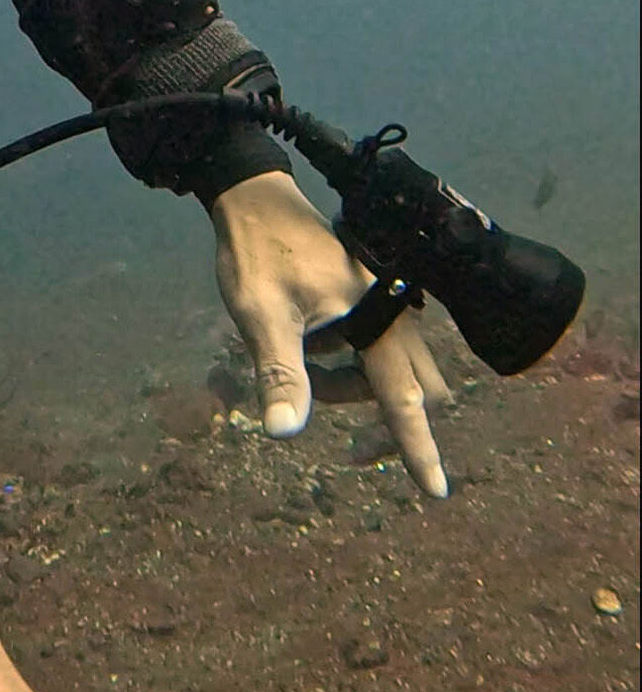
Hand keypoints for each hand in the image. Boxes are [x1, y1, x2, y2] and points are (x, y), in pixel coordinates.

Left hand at [209, 168, 452, 497]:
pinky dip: (353, 368)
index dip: (418, 449)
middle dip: (390, 426)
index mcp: (371, 318)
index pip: (402, 399)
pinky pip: (380, 351)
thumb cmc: (256, 254)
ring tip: (305, 368)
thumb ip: (280, 374)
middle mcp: (391, 313)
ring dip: (360, 392)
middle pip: (416, 391)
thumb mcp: (261, 316)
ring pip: (397, 372)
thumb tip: (283, 434)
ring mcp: (386, 305)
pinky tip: (312, 348)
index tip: (437, 492)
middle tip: (348, 450)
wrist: (254, 199)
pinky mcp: (372, 300)